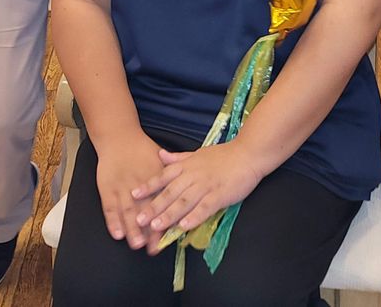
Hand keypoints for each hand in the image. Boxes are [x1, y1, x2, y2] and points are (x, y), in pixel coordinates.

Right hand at [95, 133, 164, 250]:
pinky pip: (109, 207)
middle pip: (144, 208)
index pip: (161, 199)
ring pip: (127, 210)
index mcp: (154, 176)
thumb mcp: (159, 159)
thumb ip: (172, 173)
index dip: (166, 216)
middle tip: (154, 247)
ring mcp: (121, 186)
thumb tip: (190, 187)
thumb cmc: (142, 149)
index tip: (170, 234)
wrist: (118, 137)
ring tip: (137, 243)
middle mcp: (138, 183)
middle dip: (149, 228)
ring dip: (131, 228)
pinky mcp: (107, 188)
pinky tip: (117, 234)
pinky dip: (112, 221)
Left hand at [131, 141, 260, 239]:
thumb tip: (160, 155)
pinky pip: (204, 207)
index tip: (133, 195)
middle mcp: (193, 175)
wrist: (247, 154)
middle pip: (170, 192)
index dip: (148, 186)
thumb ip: (178, 158)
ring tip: (156, 226)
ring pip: (184, 201)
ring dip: (169, 214)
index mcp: (187, 166)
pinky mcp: (219, 195)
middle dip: (154, 206)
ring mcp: (206, 185)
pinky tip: (184, 226)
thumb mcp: (197, 153)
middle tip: (139, 219)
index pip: (164, 176)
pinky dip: (194, 217)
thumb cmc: (223, 155)